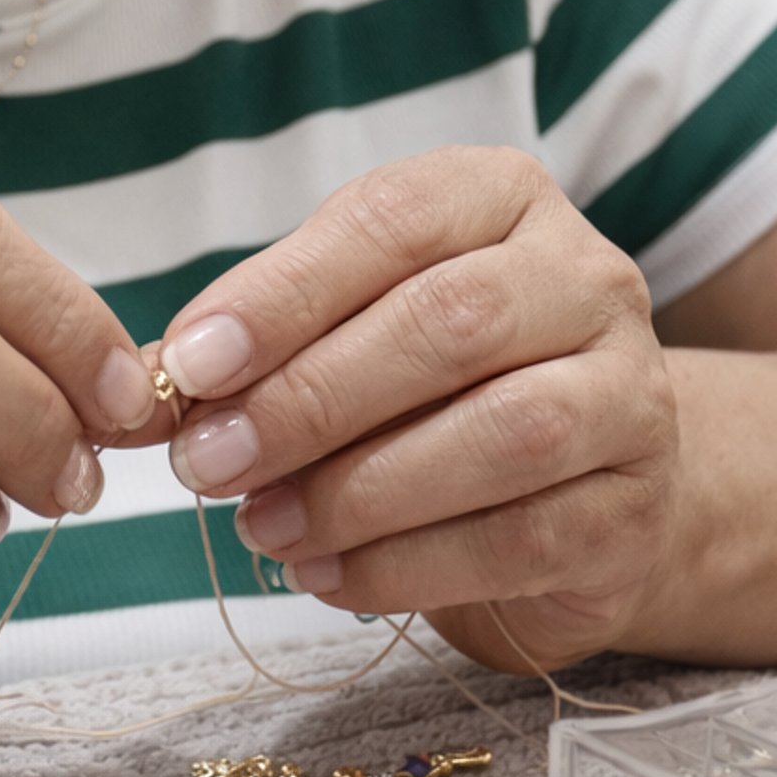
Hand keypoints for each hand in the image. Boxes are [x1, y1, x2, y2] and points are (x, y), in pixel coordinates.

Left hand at [154, 148, 678, 675]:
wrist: (579, 487)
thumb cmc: (435, 390)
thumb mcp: (348, 329)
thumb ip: (261, 344)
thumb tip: (141, 389)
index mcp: (503, 199)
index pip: (394, 220)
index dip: (285, 292)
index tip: (191, 363)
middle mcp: (588, 280)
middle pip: (449, 323)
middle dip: (310, 398)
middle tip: (209, 463)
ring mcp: (631, 395)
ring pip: (503, 433)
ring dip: (359, 491)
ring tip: (262, 526)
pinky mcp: (636, 510)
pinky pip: (522, 539)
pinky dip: (407, 566)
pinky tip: (328, 576)